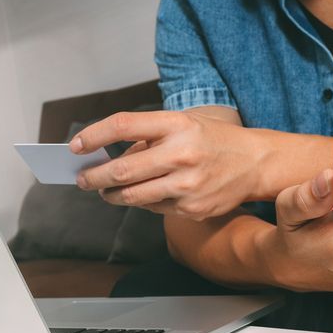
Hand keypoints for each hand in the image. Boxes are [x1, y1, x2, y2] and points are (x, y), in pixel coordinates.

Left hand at [71, 108, 260, 219]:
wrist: (257, 163)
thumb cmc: (214, 141)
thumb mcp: (184, 124)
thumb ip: (148, 137)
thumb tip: (109, 155)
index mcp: (177, 125)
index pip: (123, 126)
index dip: (94, 136)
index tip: (76, 146)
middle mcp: (181, 155)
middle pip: (122, 170)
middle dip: (94, 177)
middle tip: (82, 179)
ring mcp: (187, 185)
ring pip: (133, 196)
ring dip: (111, 195)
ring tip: (103, 191)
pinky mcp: (192, 209)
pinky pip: (155, 208)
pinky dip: (142, 202)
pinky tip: (143, 195)